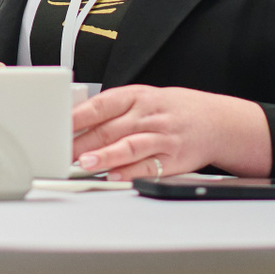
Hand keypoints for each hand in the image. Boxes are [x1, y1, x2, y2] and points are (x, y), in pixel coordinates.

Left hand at [71, 85, 271, 180]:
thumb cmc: (172, 110)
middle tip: (60, 152)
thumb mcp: (144, 98)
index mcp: (137, 96)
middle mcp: (148, 116)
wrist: (217, 122)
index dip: (77, 115)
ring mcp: (161, 138)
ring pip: (129, 146)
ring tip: (85, 164)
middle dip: (82, 141)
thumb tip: (75, 121)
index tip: (56, 125)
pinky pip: (148, 166)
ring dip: (105, 155)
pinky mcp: (172, 160)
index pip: (101, 104)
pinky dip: (130, 172)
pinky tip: (114, 176)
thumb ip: (113, 109)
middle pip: (109, 128)